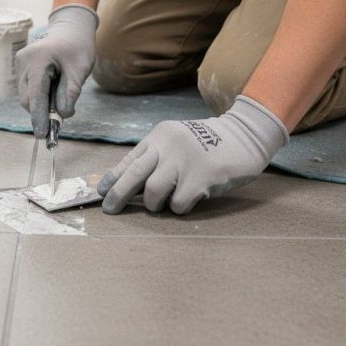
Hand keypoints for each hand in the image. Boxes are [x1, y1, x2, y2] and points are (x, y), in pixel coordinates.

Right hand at [16, 4, 98, 136]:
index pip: (36, 95)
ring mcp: (20, 64)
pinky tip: (53, 89)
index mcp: (37, 60)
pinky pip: (28, 89)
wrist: (71, 29)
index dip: (39, 117)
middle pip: (28, 98)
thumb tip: (62, 115)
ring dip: (41, 104)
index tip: (43, 135)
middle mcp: (23, 62)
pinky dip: (40, 96)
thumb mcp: (80, 71)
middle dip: (41, 112)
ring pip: (27, 96)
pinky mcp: (22, 68)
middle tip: (61, 118)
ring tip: (60, 96)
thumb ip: (70, 93)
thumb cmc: (77, 47)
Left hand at [98, 96, 288, 214]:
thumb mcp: (176, 140)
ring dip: (155, 204)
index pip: (129, 160)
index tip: (101, 193)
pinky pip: (178, 204)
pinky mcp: (202, 178)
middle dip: (118, 195)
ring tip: (166, 201)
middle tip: (109, 210)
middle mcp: (168, 146)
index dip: (112, 178)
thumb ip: (156, 157)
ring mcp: (184, 161)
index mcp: (159, 136)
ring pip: (154, 192)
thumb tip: (129, 185)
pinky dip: (179, 207)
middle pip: (134, 175)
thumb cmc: (207, 143)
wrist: (244, 136)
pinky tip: (190, 198)